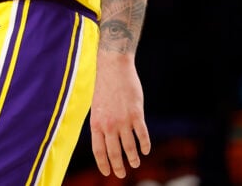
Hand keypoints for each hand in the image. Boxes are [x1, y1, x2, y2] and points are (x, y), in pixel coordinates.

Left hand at [89, 52, 150, 177]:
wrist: (113, 68)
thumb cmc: (105, 87)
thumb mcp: (97, 108)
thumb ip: (101, 124)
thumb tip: (106, 141)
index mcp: (96, 124)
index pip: (98, 151)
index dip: (103, 164)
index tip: (108, 173)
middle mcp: (108, 125)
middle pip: (114, 153)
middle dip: (119, 166)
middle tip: (122, 174)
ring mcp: (123, 120)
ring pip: (129, 147)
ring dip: (133, 158)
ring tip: (136, 163)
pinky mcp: (136, 114)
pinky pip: (142, 135)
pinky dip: (144, 145)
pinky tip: (146, 150)